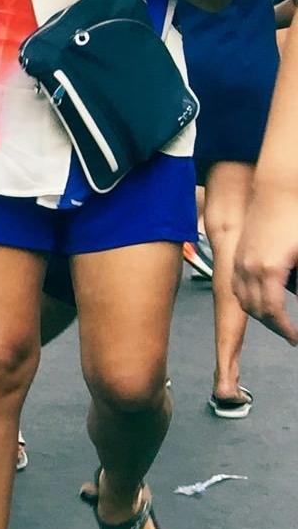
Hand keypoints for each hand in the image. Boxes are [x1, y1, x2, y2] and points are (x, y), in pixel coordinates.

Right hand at [232, 191, 297, 342]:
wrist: (277, 190)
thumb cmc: (297, 216)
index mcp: (270, 270)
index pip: (274, 313)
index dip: (286, 330)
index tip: (297, 339)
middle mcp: (250, 269)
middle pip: (255, 311)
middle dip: (274, 326)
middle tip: (290, 334)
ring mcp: (241, 262)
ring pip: (242, 301)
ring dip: (259, 315)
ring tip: (277, 321)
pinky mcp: (238, 256)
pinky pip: (236, 288)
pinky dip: (247, 300)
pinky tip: (259, 301)